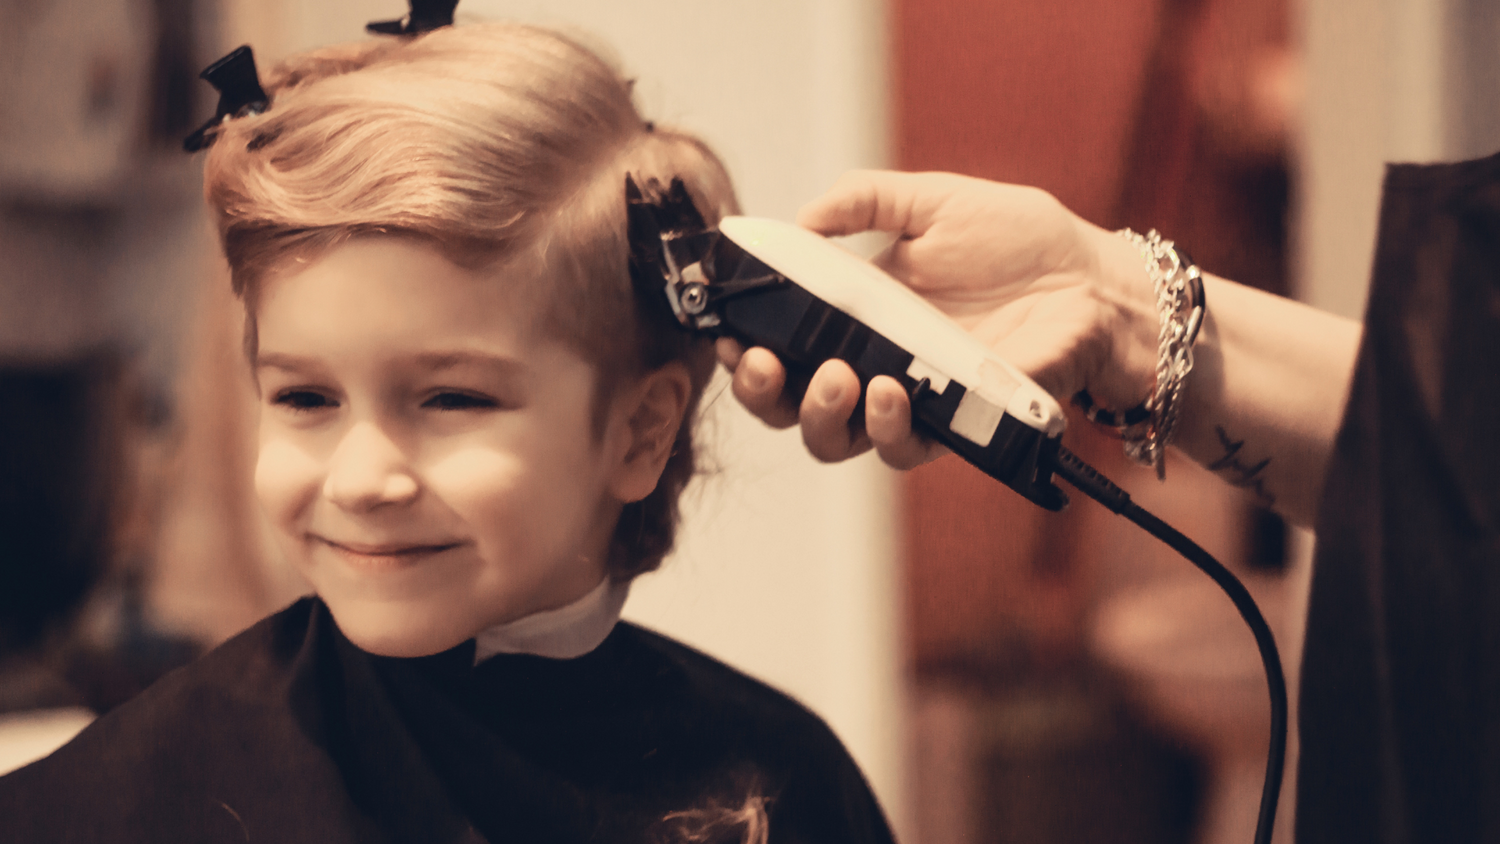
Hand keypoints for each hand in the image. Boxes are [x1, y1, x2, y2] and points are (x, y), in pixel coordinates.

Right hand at [719, 170, 1157, 466]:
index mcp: (854, 314)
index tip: (727, 331)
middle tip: (761, 363)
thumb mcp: (933, 202)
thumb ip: (863, 202)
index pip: (779, 344)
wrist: (1094, 281)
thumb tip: (797, 219)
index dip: (743, 348)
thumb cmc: (1020, 241)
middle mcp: (872, 364)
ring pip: (834, 439)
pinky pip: (902, 450)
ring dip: (817, 414)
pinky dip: (886, 428)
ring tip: (835, 376)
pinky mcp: (952, 426)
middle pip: (789, 405)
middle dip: (761, 394)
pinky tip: (891, 390)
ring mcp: (911, 400)